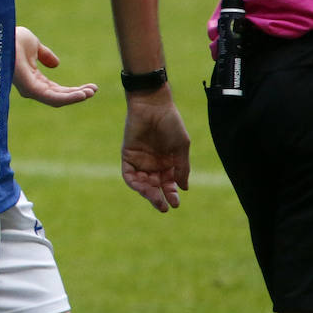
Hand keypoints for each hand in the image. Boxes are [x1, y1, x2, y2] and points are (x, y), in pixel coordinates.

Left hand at [12, 26, 95, 106]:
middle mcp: (32, 87)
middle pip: (59, 96)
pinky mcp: (30, 89)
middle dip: (78, 94)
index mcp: (33, 79)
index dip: (73, 90)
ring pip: (57, 100)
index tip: (91, 86)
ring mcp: (30, 89)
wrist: (3, 35)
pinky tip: (82, 94)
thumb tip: (57, 64)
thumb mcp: (34, 45)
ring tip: (91, 92)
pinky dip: (68, 97)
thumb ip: (45, 55)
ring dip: (75, 97)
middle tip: (94, 90)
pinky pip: (52, 98)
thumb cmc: (13, 38)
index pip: (56, 90)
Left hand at [121, 91, 190, 211]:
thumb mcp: (181, 146)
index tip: (176, 204)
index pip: (168, 184)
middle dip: (159, 198)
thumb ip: (181, 167)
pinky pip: (129, 174)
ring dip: (148, 193)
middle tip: (164, 206)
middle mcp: (154, 164)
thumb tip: (184, 188)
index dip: (171, 194)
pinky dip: (135, 183)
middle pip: (155, 186)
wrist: (153, 105)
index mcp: (168, 162)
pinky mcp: (128, 155)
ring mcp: (141, 160)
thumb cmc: (170, 122)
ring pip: (142, 183)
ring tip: (155, 199)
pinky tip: (144, 188)